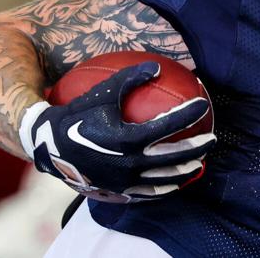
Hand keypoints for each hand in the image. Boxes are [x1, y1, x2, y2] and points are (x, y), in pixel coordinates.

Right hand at [18, 61, 215, 201]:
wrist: (48, 146)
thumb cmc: (77, 115)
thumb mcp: (102, 93)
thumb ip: (130, 79)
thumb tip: (157, 66)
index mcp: (127, 138)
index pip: (168, 126)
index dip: (189, 114)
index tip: (203, 105)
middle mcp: (128, 163)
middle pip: (174, 157)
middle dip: (197, 148)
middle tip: (212, 139)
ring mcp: (124, 180)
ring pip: (164, 179)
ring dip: (185, 171)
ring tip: (199, 163)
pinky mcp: (118, 191)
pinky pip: (148, 193)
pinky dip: (165, 188)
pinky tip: (175, 182)